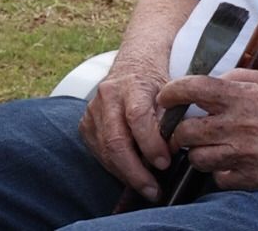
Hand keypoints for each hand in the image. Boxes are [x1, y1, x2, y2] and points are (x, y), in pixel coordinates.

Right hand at [78, 56, 172, 201]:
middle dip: (136, 172)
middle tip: (153, 190)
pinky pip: (98, 153)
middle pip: (116, 140)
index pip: (137, 117)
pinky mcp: (85, 124)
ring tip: (146, 187)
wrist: (132, 67)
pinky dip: (115, 168)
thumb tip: (172, 152)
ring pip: (105, 151)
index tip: (164, 163)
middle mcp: (108, 96)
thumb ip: (169, 121)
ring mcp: (93, 110)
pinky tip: (130, 173)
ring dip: (126, 174)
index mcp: (133, 85)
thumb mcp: (170, 95)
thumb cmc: (154, 84)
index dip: (150, 144)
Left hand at [158, 69, 257, 189]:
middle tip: (185, 128)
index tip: (165, 98)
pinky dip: (220, 173)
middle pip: (185, 132)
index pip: (190, 90)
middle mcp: (240, 126)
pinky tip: (231, 163)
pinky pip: (219, 180)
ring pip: (197, 159)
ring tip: (210, 146)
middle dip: (179, 130)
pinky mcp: (255, 179)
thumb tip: (213, 82)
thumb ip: (240, 78)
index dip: (170, 93)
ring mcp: (246, 156)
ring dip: (198, 153)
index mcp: (243, 96)